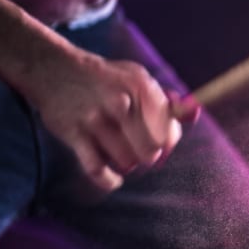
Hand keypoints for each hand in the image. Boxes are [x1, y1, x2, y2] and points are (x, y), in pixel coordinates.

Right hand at [34, 53, 198, 194]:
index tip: (160, 141)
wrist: (53, 69)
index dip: (167, 140)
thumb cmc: (106, 79)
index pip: (169, 129)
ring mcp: (96, 118)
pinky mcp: (74, 133)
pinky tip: (113, 179)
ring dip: (128, 163)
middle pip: (152, 149)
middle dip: (149, 154)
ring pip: (127, 161)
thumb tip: (194, 114)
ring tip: (121, 151)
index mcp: (141, 86)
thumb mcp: (138, 78)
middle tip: (139, 148)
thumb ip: (167, 100)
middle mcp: (120, 101)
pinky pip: (97, 169)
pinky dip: (108, 180)